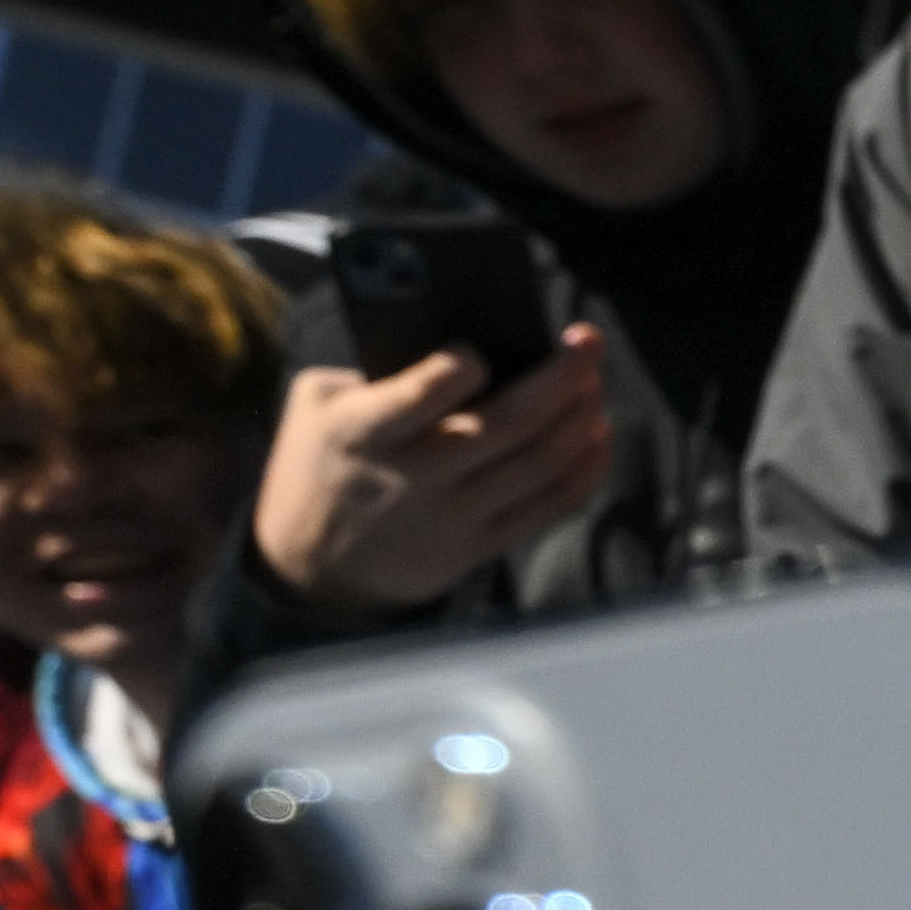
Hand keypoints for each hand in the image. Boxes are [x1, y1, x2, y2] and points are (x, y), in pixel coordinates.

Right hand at [259, 332, 617, 613]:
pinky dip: (584, 469)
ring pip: (539, 464)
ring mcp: (452, 516)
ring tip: (593, 383)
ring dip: (579, 418)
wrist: (313, 568)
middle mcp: (413, 476)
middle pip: (508, 424)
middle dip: (560, 376)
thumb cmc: (319, 463)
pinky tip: (598, 435)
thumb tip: (457, 341)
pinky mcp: (479, 546)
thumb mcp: (316, 406)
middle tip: (587, 342)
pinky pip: (548, 506)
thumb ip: (374, 373)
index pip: (421, 394)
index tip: (479, 349)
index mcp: (362, 432)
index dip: (460, 367)